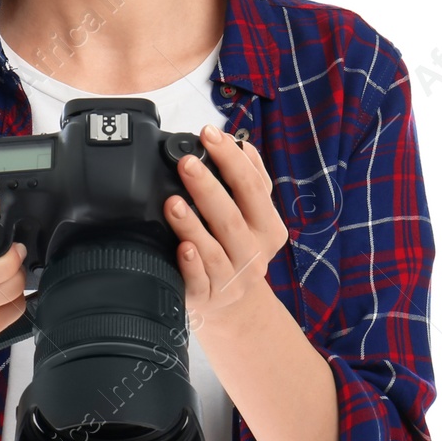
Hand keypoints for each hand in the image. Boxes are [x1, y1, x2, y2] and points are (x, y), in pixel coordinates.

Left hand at [163, 124, 287, 330]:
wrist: (232, 304)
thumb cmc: (237, 247)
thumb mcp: (252, 216)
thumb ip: (250, 180)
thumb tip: (243, 145)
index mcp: (268, 228)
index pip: (254, 188)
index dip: (232, 159)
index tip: (209, 135)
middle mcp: (253, 254)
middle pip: (232, 218)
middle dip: (209, 188)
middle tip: (186, 163)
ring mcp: (231, 280)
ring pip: (214, 250)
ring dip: (193, 225)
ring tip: (173, 202)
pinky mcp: (207, 298)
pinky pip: (199, 282)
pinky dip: (191, 264)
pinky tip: (182, 248)